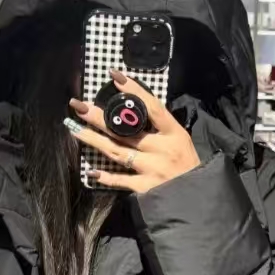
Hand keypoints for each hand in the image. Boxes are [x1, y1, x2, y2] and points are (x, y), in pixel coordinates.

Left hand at [65, 69, 199, 192]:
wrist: (198, 197)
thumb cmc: (190, 166)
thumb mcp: (182, 141)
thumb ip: (161, 129)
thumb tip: (136, 113)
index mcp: (174, 133)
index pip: (151, 107)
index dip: (133, 91)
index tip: (115, 76)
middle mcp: (162, 149)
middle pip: (125, 131)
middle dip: (99, 117)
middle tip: (78, 106)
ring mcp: (152, 169)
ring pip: (117, 152)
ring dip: (94, 140)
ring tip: (75, 129)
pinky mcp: (146, 188)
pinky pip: (121, 180)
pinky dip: (106, 176)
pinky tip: (90, 170)